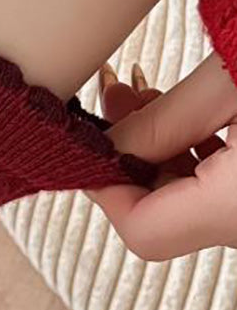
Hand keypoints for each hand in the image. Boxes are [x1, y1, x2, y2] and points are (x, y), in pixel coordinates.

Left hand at [91, 55, 236, 258]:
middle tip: (113, 97)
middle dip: (127, 157)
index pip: (141, 228)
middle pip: (161, 215)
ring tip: (142, 92)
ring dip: (157, 149)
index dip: (103, 185)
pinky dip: (190, 153)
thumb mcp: (229, 82)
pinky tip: (183, 110)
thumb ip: (159, 121)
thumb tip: (102, 143)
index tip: (88, 138)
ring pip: (187, 200)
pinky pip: (214, 188)